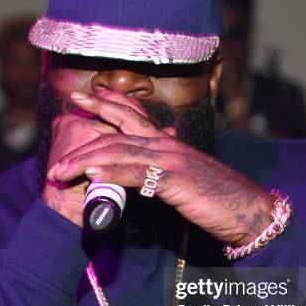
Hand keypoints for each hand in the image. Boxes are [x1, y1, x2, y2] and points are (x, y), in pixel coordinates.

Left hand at [47, 90, 274, 245]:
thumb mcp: (186, 178)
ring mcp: (170, 158)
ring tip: (60, 170)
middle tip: (57, 147)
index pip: (133, 114)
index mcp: (168, 142)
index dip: (107, 102)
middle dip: (83, 137)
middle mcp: (166, 144)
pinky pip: (136, 172)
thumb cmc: (218, 196)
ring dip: (85, 160)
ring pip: (119, 151)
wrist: (248, 209)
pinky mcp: (174, 178)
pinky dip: (110, 171)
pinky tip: (91, 174)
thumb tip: (144, 174)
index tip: (83, 96)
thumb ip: (163, 170)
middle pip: (116, 132)